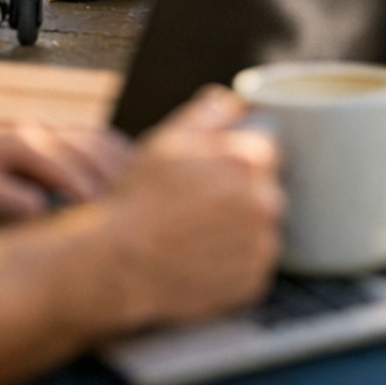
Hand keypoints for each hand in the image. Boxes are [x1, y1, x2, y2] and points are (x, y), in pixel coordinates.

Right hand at [0, 88, 283, 384]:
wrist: (116, 264)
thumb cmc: (137, 199)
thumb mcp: (166, 140)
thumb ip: (209, 112)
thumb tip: (237, 101)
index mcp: (249, 160)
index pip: (269, 147)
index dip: (239, 156)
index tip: (214, 170)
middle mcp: (266, 203)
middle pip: (267, 188)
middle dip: (242, 192)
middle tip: (199, 204)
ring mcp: (261, 247)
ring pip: (261, 228)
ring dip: (241, 228)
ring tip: (196, 233)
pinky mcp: (253, 283)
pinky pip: (252, 264)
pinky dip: (235, 262)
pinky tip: (200, 257)